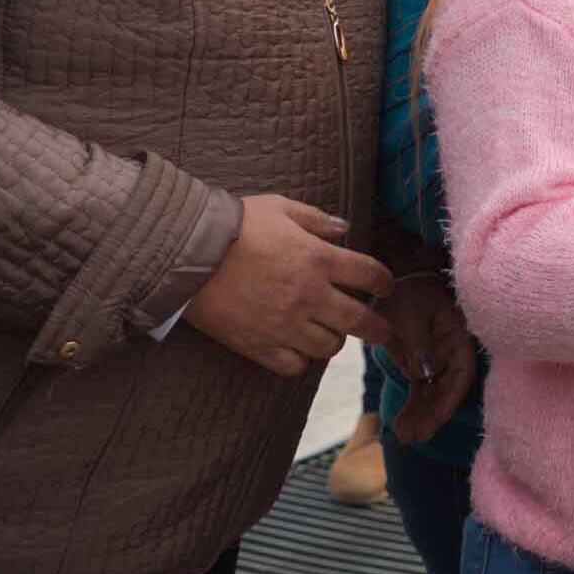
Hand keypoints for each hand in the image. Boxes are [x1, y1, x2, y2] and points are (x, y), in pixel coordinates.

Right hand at [189, 195, 395, 379]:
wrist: (188, 252)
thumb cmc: (235, 225)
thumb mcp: (281, 207)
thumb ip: (317, 219)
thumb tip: (344, 228)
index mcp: (319, 258)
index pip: (370, 275)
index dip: (384, 282)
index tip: (385, 287)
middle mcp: (309, 294)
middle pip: (359, 320)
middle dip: (378, 328)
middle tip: (383, 332)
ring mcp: (285, 324)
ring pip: (329, 347)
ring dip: (335, 340)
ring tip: (330, 334)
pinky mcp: (259, 345)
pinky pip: (294, 366)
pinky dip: (301, 361)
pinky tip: (297, 350)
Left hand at [372, 275, 478, 444]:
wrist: (394, 285)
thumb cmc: (407, 293)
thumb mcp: (409, 312)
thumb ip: (418, 342)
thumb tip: (425, 373)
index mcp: (458, 335)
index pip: (462, 370)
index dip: (451, 397)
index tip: (437, 419)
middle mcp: (452, 352)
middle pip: (448, 388)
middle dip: (433, 414)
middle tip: (416, 436)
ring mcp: (437, 361)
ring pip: (433, 394)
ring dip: (420, 416)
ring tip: (404, 438)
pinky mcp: (420, 366)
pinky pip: (419, 392)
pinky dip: (411, 409)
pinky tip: (399, 428)